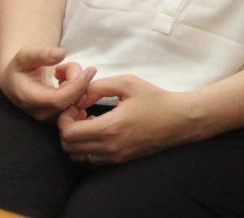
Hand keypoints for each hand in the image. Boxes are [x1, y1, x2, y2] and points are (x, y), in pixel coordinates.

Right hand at [0, 46, 95, 121]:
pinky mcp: (59, 117)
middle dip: (78, 80)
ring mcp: (50, 117)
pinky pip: (78, 107)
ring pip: (76, 105)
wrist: (16, 82)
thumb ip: (42, 54)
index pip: (58, 100)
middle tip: (66, 66)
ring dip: (78, 85)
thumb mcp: (26, 55)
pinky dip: (79, 92)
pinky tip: (67, 82)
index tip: (89, 70)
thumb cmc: (21, 68)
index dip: (77, 86)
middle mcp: (39, 113)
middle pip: (70, 102)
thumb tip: (61, 53)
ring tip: (62, 72)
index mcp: (29, 98)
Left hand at [56, 74, 193, 164]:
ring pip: (78, 156)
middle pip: (69, 147)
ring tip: (88, 121)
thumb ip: (99, 86)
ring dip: (76, 139)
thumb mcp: (128, 83)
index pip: (69, 133)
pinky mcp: (121, 160)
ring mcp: (115, 157)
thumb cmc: (156, 99)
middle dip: (66, 128)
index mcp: (110, 128)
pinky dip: (88, 146)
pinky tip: (100, 130)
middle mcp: (110, 147)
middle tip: (78, 112)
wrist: (180, 120)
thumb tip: (80, 97)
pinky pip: (92, 159)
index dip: (63, 119)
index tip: (74, 106)